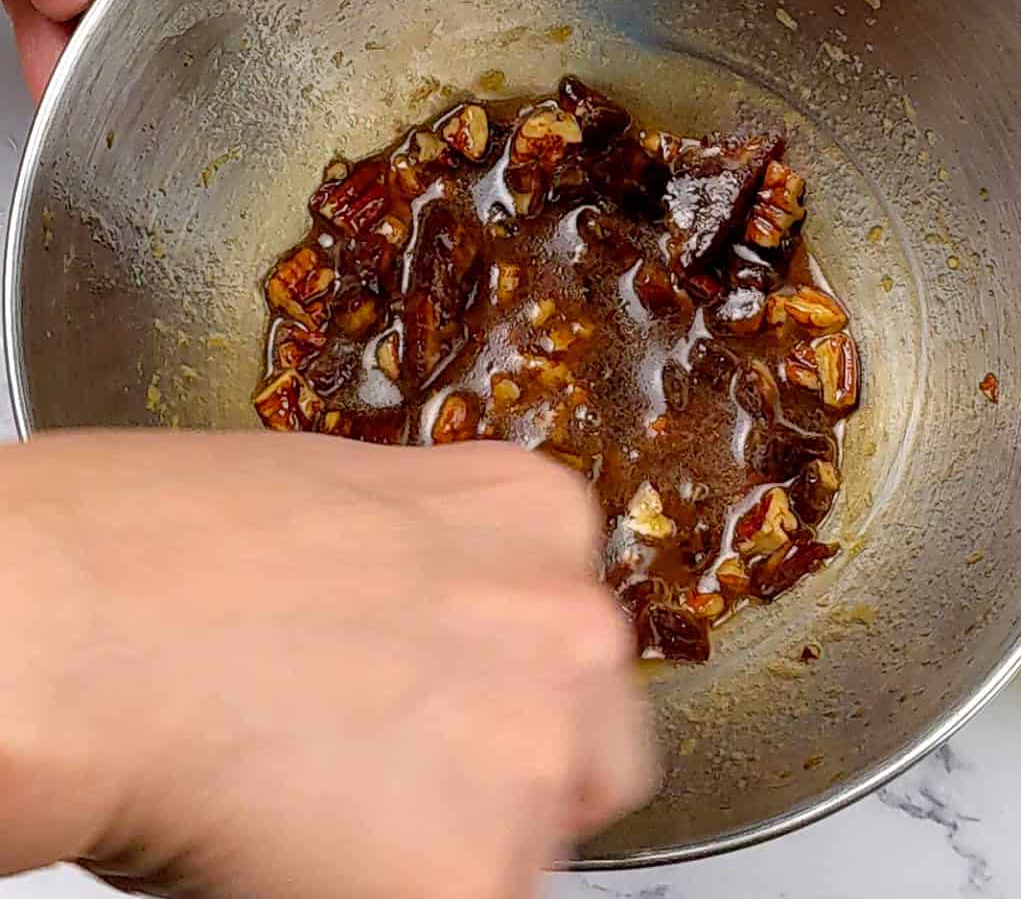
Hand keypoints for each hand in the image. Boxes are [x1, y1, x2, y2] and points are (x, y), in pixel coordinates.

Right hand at [0, 432, 654, 897]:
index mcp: (533, 514)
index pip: (575, 635)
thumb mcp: (347, 508)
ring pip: (536, 841)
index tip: (455, 714)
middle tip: (407, 784)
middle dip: (516, 774)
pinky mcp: (480, 874)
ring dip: (456, 844)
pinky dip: (395, 896)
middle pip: (592, 741)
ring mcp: (538, 745)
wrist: (81, 618)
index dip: (506, 688)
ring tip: (329, 813)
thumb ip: (431, 575)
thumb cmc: (160, 545)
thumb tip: (427, 644)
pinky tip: (303, 853)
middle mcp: (566, 622)